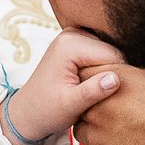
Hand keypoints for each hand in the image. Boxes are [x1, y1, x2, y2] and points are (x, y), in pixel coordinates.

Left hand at [0, 30, 124, 144]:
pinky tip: (88, 83)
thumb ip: (93, 91)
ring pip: (109, 54)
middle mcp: (72, 33)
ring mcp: (74, 36)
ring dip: (106, 73)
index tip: (103, 97)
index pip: (113, 56)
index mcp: (70, 44)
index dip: (115, 79)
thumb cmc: (46, 110)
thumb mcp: (70, 105)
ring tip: (89, 90)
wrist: (29, 111)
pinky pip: (102, 55)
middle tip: (94, 95)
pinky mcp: (77, 43)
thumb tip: (115, 79)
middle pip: (112, 52)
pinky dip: (100, 70)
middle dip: (110, 75)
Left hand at [75, 66, 144, 144]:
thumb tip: (115, 74)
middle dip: (97, 112)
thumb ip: (127, 77)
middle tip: (120, 121)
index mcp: (112, 85)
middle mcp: (98, 108)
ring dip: (100, 135)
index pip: (86, 76)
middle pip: (83, 107)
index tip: (103, 94)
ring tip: (127, 139)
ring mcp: (94, 138)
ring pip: (86, 134)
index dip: (94, 86)